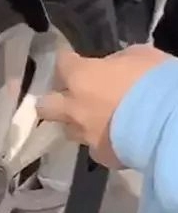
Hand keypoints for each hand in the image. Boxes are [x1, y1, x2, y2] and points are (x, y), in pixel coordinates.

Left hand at [36, 45, 170, 167]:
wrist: (170, 124)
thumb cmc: (155, 83)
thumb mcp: (138, 56)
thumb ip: (116, 61)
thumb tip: (110, 67)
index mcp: (81, 77)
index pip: (62, 63)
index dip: (67, 61)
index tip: (71, 59)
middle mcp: (74, 107)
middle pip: (46, 106)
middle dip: (53, 101)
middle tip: (67, 97)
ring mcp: (85, 134)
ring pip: (68, 130)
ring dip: (76, 124)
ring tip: (93, 121)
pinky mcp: (101, 156)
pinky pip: (94, 149)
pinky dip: (101, 144)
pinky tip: (114, 140)